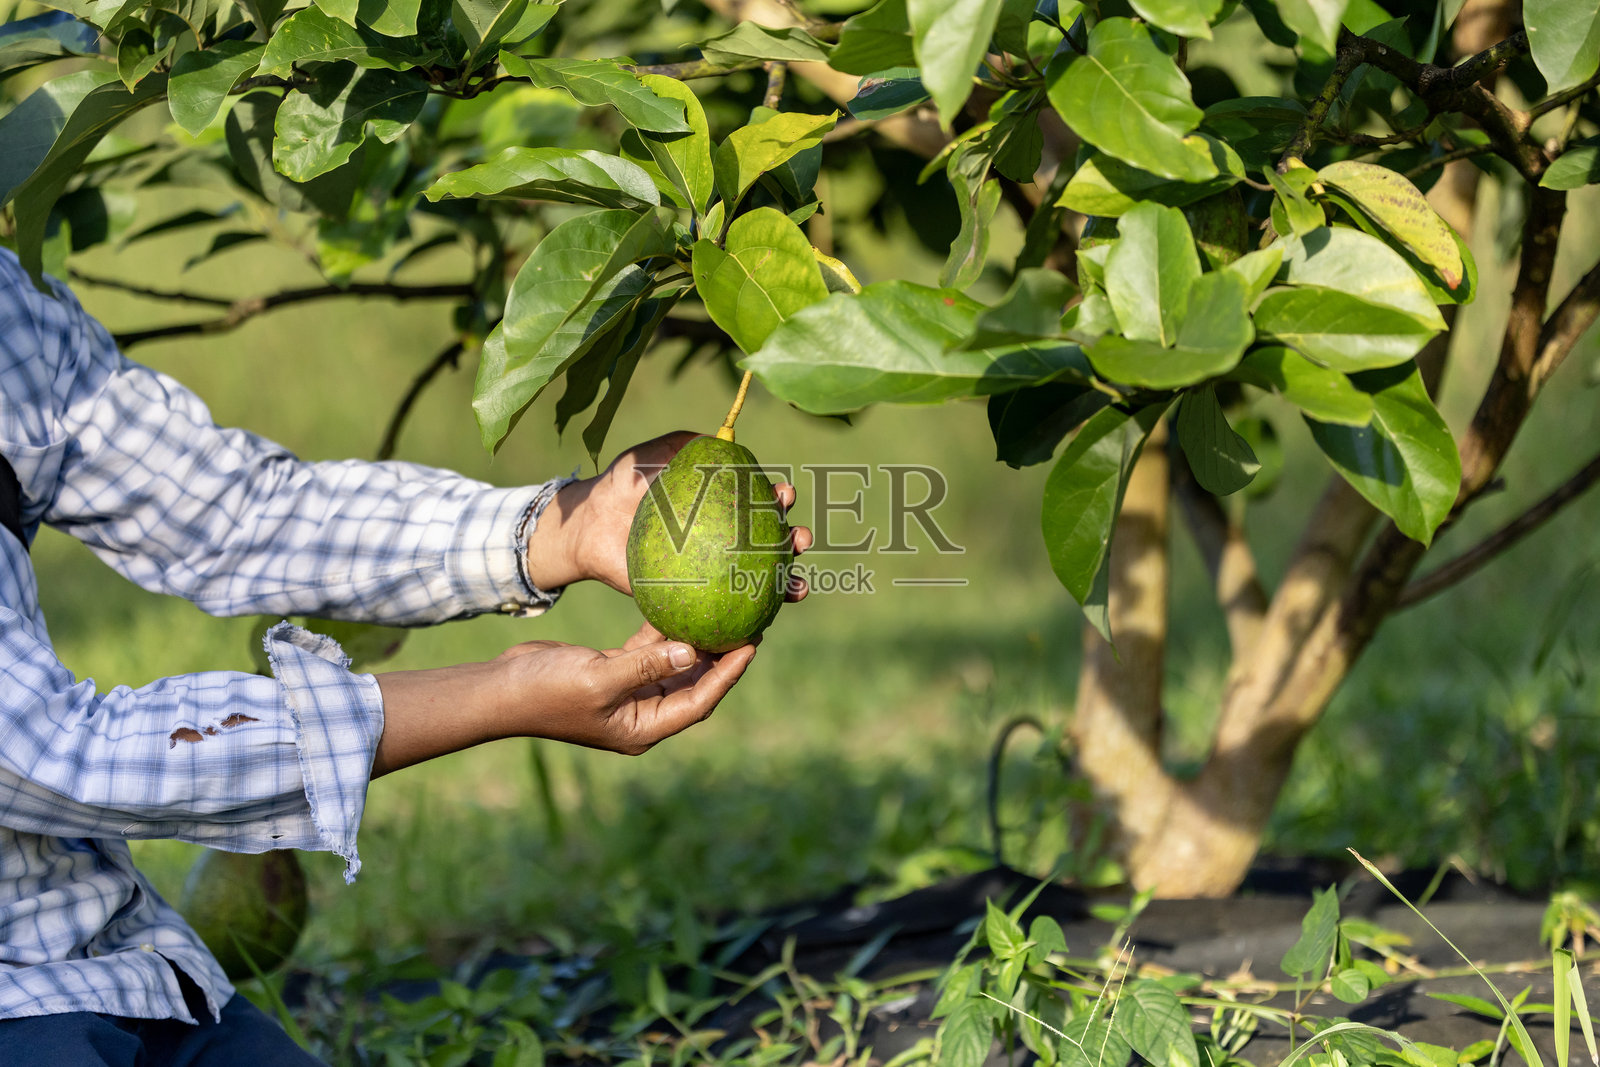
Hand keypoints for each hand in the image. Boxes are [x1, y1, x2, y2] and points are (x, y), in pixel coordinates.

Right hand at [492, 623, 754, 754]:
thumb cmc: (546, 692)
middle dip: (721, 656)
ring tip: (725, 611)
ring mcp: (628, 693)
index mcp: (643, 727)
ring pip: (675, 664)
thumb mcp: (599, 678)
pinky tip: (681, 602)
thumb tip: (692, 650)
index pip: (699, 700)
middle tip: (749, 623)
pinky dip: (664, 631)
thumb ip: (646, 664)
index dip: (728, 674)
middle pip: (694, 683)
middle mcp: (641, 713)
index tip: (752, 644)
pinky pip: (649, 650)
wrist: (500, 690)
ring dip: (696, 641)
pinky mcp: (613, 670)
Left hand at [525, 431, 813, 596]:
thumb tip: (722, 439)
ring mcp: (710, 571)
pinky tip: (762, 625)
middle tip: (801, 538)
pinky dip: (745, 621)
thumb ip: (684, 445)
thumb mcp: (652, 455)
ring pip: (759, 581)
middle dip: (797, 541)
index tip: (787, 495)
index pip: (764, 503)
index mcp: (723, 504)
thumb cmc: (623, 484)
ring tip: (798, 587)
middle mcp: (724, 538)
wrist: (589, 525)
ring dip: (787, 584)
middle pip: (773, 543)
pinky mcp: (690, 599)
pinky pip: (721, 613)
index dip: (782, 501)